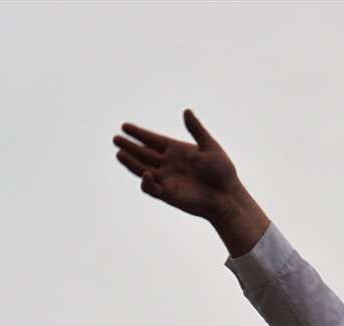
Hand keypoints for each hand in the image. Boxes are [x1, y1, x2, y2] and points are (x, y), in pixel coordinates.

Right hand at [113, 110, 268, 256]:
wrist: (227, 196)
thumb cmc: (222, 172)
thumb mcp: (210, 147)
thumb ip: (196, 130)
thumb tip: (186, 111)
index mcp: (176, 150)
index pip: (153, 140)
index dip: (139, 134)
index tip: (125, 126)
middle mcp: (168, 164)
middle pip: (144, 153)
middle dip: (129, 146)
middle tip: (116, 138)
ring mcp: (167, 179)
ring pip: (142, 169)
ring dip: (130, 162)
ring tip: (118, 153)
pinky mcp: (168, 194)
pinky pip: (152, 188)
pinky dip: (147, 182)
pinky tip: (146, 173)